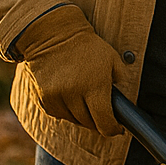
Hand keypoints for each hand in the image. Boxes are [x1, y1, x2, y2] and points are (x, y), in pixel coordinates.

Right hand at [16, 4, 122, 135]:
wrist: (52, 35)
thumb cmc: (87, 46)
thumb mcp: (112, 59)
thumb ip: (121, 79)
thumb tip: (122, 101)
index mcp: (94, 86)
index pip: (104, 121)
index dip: (112, 129)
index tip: (117, 129)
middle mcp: (73, 94)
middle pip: (88, 123)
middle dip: (98, 122)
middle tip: (104, 117)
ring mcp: (56, 96)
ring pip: (73, 120)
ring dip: (82, 118)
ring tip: (86, 105)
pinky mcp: (42, 97)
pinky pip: (58, 114)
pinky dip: (66, 112)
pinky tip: (71, 101)